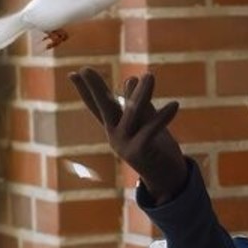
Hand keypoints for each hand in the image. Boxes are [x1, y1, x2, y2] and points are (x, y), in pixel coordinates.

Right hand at [70, 68, 187, 204]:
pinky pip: (150, 130)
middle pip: (104, 108)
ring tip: (150, 75)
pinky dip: (162, 117)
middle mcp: (115, 136)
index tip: (73, 73)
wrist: (168, 178)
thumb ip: (138, 102)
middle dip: (95, 88)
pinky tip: (174, 105)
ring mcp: (125, 145)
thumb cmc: (156, 147)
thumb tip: (131, 78)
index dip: (86, 90)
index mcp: (115, 127)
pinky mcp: (140, 152)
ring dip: (142, 94)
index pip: (97, 106)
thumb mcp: (146, 121)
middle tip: (85, 69)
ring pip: (132, 114)